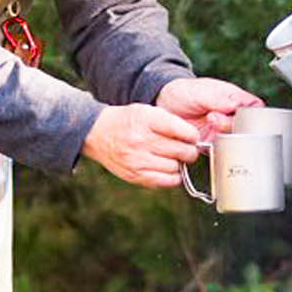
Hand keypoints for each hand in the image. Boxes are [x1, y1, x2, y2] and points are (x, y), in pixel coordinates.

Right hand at [82, 104, 201, 187]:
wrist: (97, 133)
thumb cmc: (127, 121)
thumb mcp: (147, 111)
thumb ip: (171, 122)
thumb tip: (194, 139)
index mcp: (147, 120)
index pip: (184, 131)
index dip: (193, 136)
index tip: (191, 137)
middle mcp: (142, 140)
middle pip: (183, 151)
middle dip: (189, 150)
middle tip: (185, 148)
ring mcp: (138, 160)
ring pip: (176, 167)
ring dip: (178, 163)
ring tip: (171, 157)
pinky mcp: (135, 175)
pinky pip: (166, 181)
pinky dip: (172, 176)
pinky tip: (167, 168)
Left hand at [155, 77, 262, 137]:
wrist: (166, 104)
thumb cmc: (186, 91)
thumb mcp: (203, 90)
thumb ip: (220, 99)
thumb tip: (235, 105)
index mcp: (238, 101)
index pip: (256, 111)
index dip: (247, 114)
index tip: (232, 111)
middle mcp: (233, 118)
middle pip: (246, 129)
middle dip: (229, 124)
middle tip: (213, 116)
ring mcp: (223, 132)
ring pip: (234, 141)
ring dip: (221, 134)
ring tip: (208, 122)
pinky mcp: (212, 144)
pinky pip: (219, 150)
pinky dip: (212, 146)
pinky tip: (203, 137)